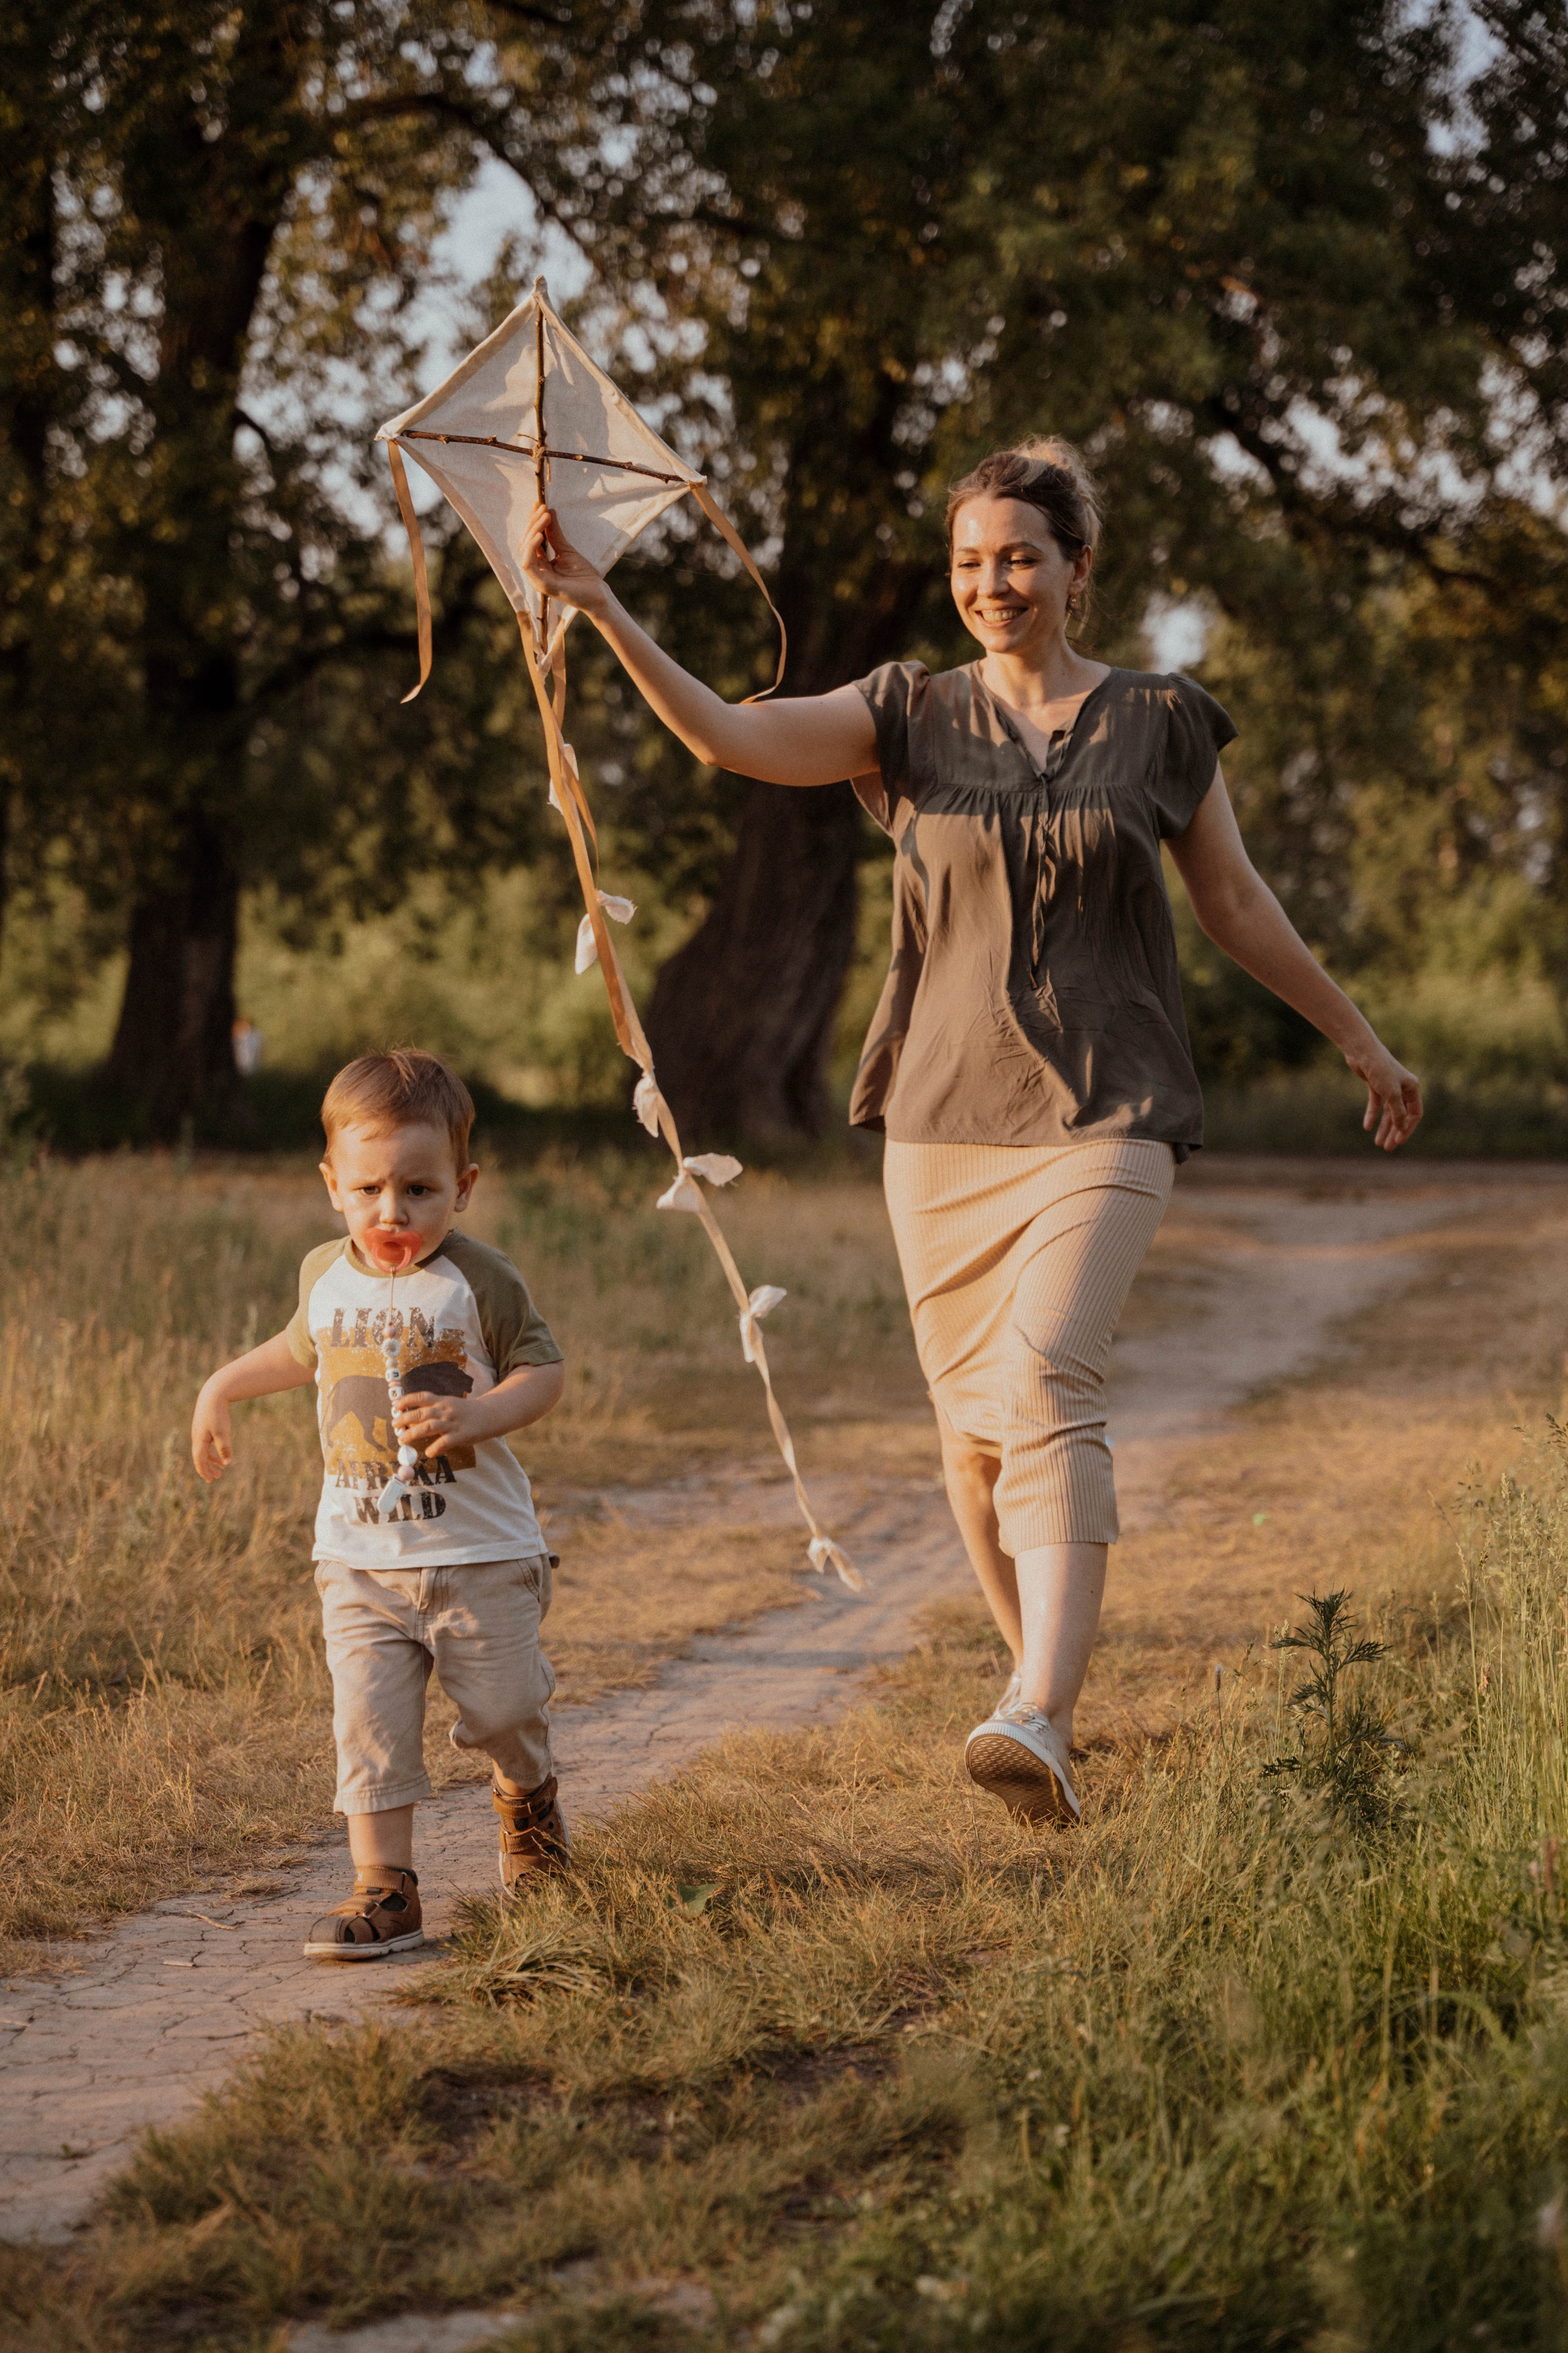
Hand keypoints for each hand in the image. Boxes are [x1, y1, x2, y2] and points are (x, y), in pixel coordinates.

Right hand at [192, 1383, 233, 1480]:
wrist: (214, 1392)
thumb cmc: (218, 1413)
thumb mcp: (223, 1432)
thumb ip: (225, 1448)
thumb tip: (228, 1464)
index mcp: (199, 1440)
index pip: (199, 1460)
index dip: (204, 1471)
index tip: (210, 1480)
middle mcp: (197, 1437)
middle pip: (200, 1457)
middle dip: (208, 1468)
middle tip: (215, 1478)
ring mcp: (200, 1431)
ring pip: (204, 1450)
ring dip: (212, 1460)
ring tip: (221, 1468)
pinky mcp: (205, 1425)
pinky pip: (208, 1442)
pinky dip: (213, 1450)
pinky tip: (221, 1452)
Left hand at [393, 1391, 481, 1460]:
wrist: (490, 1415)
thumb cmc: (467, 1412)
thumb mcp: (450, 1404)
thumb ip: (434, 1408)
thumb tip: (413, 1416)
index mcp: (443, 1401)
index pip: (422, 1397)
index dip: (407, 1400)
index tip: (395, 1405)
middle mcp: (446, 1410)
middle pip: (422, 1413)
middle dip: (405, 1418)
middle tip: (394, 1425)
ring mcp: (453, 1423)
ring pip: (429, 1426)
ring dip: (414, 1433)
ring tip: (403, 1439)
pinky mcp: (461, 1435)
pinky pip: (445, 1442)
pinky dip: (435, 1447)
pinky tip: (428, 1453)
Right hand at [522, 503, 611, 618]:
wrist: (598, 594)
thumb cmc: (583, 576)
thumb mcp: (567, 549)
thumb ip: (555, 534)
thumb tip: (549, 511)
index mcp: (540, 564)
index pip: (530, 539)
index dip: (532, 521)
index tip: (539, 504)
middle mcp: (536, 571)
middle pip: (525, 542)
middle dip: (533, 522)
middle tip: (543, 508)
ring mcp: (537, 578)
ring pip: (524, 550)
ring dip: (532, 530)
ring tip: (544, 517)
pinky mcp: (542, 584)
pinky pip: (528, 564)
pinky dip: (531, 548)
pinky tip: (540, 535)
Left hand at [1345, 1034, 1422, 1150]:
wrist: (1361, 1051)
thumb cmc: (1379, 1069)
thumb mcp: (1391, 1093)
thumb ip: (1397, 1111)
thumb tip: (1401, 1127)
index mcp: (1412, 1088)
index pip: (1414, 1114)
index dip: (1407, 1129)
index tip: (1398, 1141)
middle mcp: (1402, 1088)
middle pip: (1400, 1115)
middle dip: (1394, 1132)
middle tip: (1387, 1148)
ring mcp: (1388, 1087)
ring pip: (1387, 1112)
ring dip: (1383, 1127)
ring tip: (1377, 1143)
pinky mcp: (1375, 1085)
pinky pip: (1375, 1104)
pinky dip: (1371, 1115)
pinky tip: (1367, 1127)